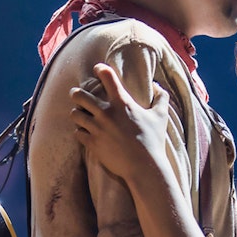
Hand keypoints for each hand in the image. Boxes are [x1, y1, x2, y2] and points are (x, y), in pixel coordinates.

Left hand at [69, 63, 171, 182]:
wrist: (144, 167)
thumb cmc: (153, 141)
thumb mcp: (161, 116)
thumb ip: (161, 97)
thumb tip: (157, 85)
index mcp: (122, 102)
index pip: (106, 76)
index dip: (100, 69)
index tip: (98, 69)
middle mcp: (106, 113)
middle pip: (79, 95)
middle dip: (76, 93)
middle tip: (77, 94)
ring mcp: (97, 129)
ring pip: (74, 114)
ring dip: (77, 113)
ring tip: (80, 114)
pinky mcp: (92, 144)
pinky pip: (77, 132)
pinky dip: (80, 131)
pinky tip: (85, 132)